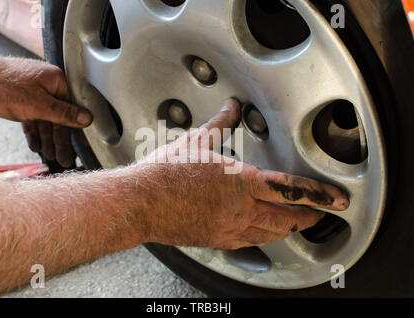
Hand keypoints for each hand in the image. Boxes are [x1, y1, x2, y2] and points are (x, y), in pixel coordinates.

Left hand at [0, 52, 92, 166]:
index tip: (80, 146)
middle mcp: (49, 85)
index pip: (74, 109)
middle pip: (60, 117)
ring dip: (47, 139)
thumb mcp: (38, 105)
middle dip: (60, 140)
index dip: (77, 130)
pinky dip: (34, 131)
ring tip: (50, 155)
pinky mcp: (23, 99)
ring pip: (46, 120)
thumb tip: (87, 118)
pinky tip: (36, 145)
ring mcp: (35, 92)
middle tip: (64, 157)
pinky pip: (34, 118)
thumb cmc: (2, 85)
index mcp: (57, 81)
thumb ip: (64, 114)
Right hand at [129, 99, 348, 248]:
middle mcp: (240, 209)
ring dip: (287, 229)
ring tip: (294, 224)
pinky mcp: (216, 240)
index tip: (337, 200)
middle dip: (308, 217)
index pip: (291, 189)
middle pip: (286, 219)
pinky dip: (262, 238)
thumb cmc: (166, 174)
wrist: (142, 202)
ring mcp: (228, 228)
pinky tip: (261, 234)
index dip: (319, 195)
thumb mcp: (197, 141)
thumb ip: (220, 123)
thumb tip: (231, 107)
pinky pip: (248, 243)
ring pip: (270, 234)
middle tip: (319, 214)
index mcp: (240, 182)